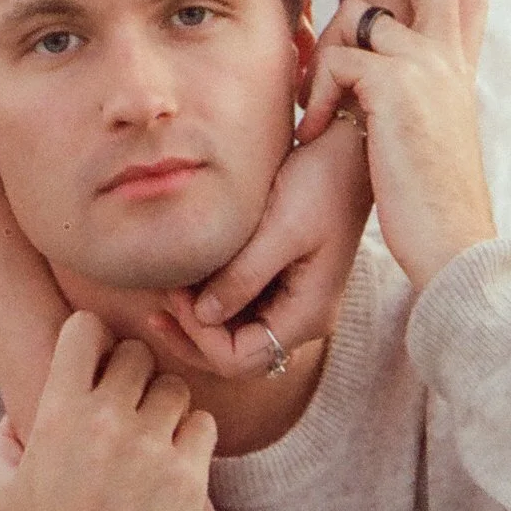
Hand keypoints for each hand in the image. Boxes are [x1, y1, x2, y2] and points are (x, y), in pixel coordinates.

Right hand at [0, 312, 222, 510]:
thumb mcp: (5, 487)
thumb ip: (4, 440)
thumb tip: (13, 415)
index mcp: (57, 413)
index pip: (84, 329)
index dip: (92, 336)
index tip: (96, 356)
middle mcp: (105, 422)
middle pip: (137, 354)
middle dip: (134, 372)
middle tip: (130, 400)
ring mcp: (149, 450)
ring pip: (175, 388)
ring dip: (166, 404)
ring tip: (155, 434)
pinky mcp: (187, 482)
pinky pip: (204, 427)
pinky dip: (193, 436)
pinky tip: (176, 460)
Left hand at [163, 105, 373, 378]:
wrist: (351, 152)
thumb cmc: (322, 182)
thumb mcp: (280, 228)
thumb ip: (242, 277)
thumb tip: (202, 316)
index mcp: (308, 314)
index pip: (242, 359)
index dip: (201, 336)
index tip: (176, 293)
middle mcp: (303, 318)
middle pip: (237, 356)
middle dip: (194, 334)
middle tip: (160, 299)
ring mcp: (294, 302)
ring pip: (236, 335)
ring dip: (199, 320)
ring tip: (166, 288)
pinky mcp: (284, 282)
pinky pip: (243, 307)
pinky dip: (212, 299)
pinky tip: (186, 277)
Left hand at [294, 0, 493, 290]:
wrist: (454, 246)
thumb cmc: (430, 206)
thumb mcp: (427, 139)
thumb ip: (408, 100)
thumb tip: (372, 82)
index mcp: (458, 69)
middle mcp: (448, 57)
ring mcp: (426, 65)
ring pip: (358, 13)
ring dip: (322, 56)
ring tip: (315, 111)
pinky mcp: (395, 85)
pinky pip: (335, 60)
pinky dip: (316, 95)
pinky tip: (315, 133)